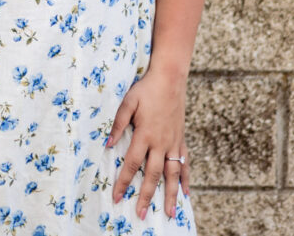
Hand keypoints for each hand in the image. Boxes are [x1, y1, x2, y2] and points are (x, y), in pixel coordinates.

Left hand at [107, 69, 189, 220]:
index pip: (132, 164)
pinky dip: (186, 179)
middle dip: (146, 196)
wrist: (170, 79)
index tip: (118, 197)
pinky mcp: (180, 140)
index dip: (124, 182)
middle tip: (140, 215)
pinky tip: (186, 193)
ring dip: (170, 195)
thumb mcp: (127, 102)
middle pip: (153, 175)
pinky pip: (184, 163)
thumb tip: (107, 144)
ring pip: (172, 174)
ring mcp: (173, 142)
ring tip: (168, 214)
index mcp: (145, 134)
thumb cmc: (146, 89)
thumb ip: (118, 124)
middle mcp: (161, 142)